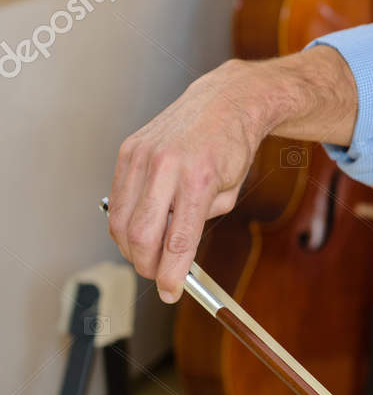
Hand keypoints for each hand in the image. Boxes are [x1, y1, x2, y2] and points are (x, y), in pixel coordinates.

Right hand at [108, 59, 273, 303]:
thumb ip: (202, 219)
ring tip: (149, 254)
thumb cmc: (233, 147)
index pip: (178, 241)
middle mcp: (168, 166)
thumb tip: (174, 251)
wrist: (225, 101)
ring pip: (122, 220)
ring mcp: (143, 156)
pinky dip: (126, 219)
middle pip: (142, 236)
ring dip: (131, 247)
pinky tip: (141, 226)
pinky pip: (118, 197)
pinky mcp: (128, 150)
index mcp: (201, 179)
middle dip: (147, 265)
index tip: (171, 293)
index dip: (171, 274)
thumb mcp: (231, 189)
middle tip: (157, 275)